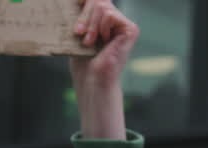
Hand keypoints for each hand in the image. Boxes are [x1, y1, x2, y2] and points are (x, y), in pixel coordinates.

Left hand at [69, 0, 137, 138]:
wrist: (92, 79)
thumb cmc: (82, 60)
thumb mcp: (78, 30)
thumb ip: (82, 12)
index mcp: (104, 20)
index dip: (84, 0)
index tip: (76, 6)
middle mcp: (116, 20)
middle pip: (99, 0)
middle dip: (84, 15)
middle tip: (78, 33)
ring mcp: (124, 24)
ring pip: (102, 6)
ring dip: (90, 25)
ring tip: (89, 42)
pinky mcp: (131, 29)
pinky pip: (110, 15)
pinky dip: (101, 28)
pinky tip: (104, 41)